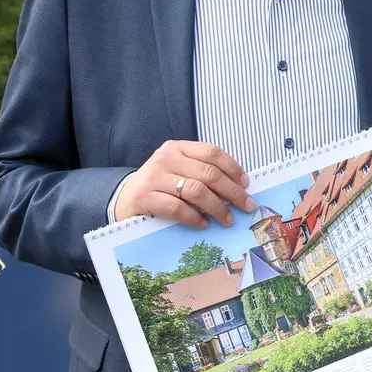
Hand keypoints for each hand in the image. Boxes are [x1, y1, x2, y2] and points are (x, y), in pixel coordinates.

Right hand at [113, 140, 253, 227]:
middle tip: (246, 205)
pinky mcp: (145, 197)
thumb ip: (203, 172)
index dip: (233, 168)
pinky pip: (177, 208)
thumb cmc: (161, 184)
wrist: (125, 197)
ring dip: (217, 207)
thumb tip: (239, 187)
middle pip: (208, 173)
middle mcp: (166, 159)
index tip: (246, 184)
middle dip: (232, 191)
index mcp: (178, 147)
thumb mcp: (180, 169)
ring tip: (227, 219)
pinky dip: (194, 217)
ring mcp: (154, 177)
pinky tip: (203, 224)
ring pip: (195, 191)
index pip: (212, 152)